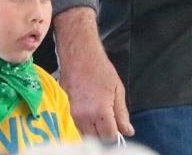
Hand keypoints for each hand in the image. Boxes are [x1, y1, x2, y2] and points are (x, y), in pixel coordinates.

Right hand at [54, 8, 133, 140]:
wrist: (79, 54)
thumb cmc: (100, 68)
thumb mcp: (118, 90)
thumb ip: (122, 114)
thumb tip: (128, 131)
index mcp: (100, 111)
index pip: (109, 136)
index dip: (114, 134)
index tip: (116, 127)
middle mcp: (83, 116)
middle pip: (95, 138)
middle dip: (103, 132)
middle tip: (107, 119)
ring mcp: (71, 113)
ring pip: (83, 133)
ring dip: (91, 129)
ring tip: (96, 113)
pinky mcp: (63, 109)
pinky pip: (74, 125)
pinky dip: (82, 123)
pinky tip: (86, 110)